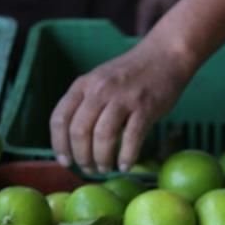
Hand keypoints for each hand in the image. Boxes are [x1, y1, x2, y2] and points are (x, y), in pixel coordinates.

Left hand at [50, 37, 195, 172]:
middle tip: (89, 169)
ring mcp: (122, 98)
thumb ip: (87, 103)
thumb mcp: (100, 81)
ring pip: (102, 136)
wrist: (164, 55)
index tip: (66, 162)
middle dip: (82, 157)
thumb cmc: (131, 74)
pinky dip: (127, 156)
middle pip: (79, 131)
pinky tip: (126, 165)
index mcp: (83, 84)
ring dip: (102, 159)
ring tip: (106, 169)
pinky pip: (131, 138)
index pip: (60, 118)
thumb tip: (76, 141)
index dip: (59, 145)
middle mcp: (99, 90)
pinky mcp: (145, 107)